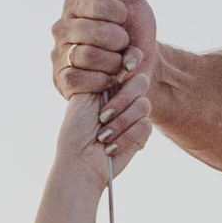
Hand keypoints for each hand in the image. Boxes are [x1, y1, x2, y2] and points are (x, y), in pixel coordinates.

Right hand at [51, 0, 157, 108]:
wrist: (142, 66)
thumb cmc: (134, 30)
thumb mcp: (131, 0)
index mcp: (75, 3)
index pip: (96, 1)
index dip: (119, 12)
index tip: (124, 17)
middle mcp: (61, 27)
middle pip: (93, 31)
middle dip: (119, 40)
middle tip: (124, 43)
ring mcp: (59, 54)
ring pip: (88, 56)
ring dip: (114, 62)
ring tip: (119, 62)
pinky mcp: (61, 80)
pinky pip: (78, 79)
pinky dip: (101, 80)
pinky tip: (109, 78)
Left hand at [54, 62, 151, 184]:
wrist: (80, 161)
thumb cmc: (76, 130)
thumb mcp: (84, 95)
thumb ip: (102, 74)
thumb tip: (121, 60)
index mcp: (109, 84)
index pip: (127, 66)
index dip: (128, 66)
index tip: (121, 72)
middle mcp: (124, 97)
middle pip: (140, 82)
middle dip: (122, 100)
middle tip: (102, 116)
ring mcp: (135, 115)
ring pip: (144, 105)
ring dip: (120, 122)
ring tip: (102, 137)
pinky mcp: (142, 134)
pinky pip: (145, 126)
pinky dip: (125, 137)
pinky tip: (111, 148)